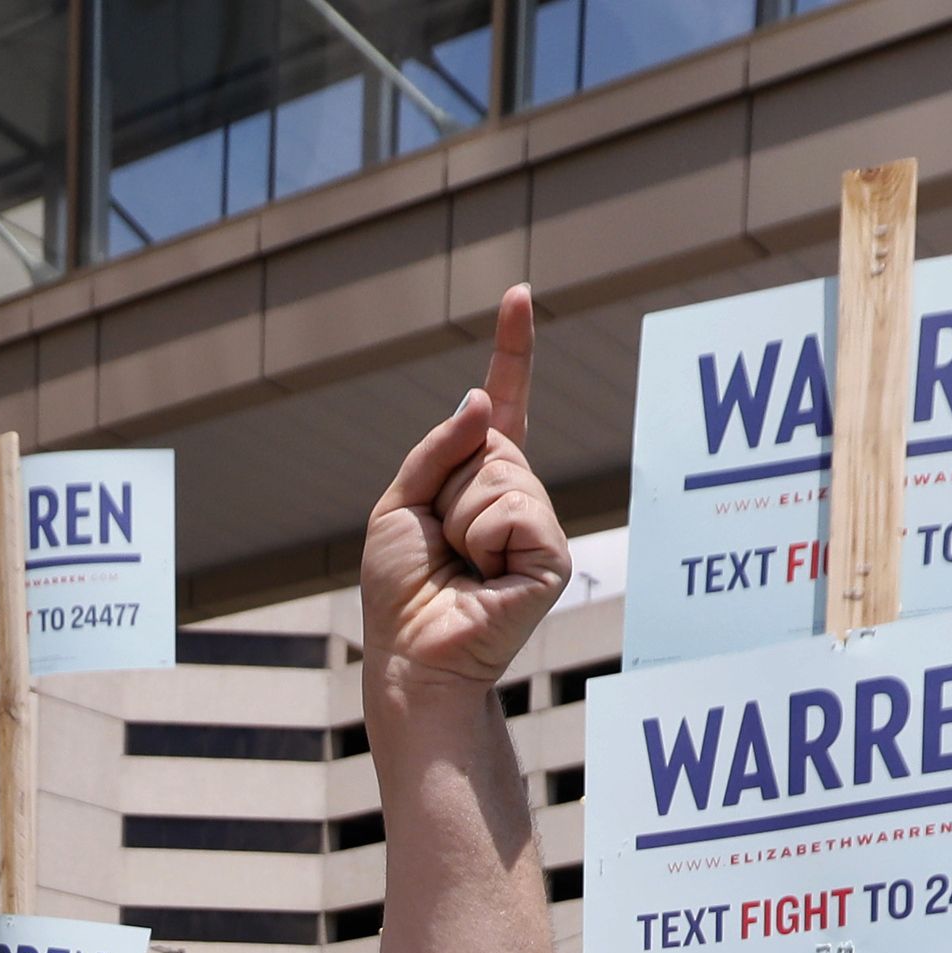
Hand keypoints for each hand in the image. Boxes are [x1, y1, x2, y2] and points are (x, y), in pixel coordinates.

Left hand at [361, 289, 570, 700]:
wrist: (411, 657)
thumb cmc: (401, 593)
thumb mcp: (399, 504)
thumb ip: (437, 448)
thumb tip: (482, 398)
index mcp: (479, 482)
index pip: (502, 405)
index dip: (512, 351)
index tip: (519, 295)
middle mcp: (516, 496)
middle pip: (490, 441)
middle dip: (448, 487)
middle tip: (442, 546)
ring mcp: (539, 524)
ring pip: (500, 473)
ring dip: (461, 518)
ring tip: (461, 566)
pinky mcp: (552, 554)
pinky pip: (514, 508)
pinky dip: (484, 537)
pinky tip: (483, 577)